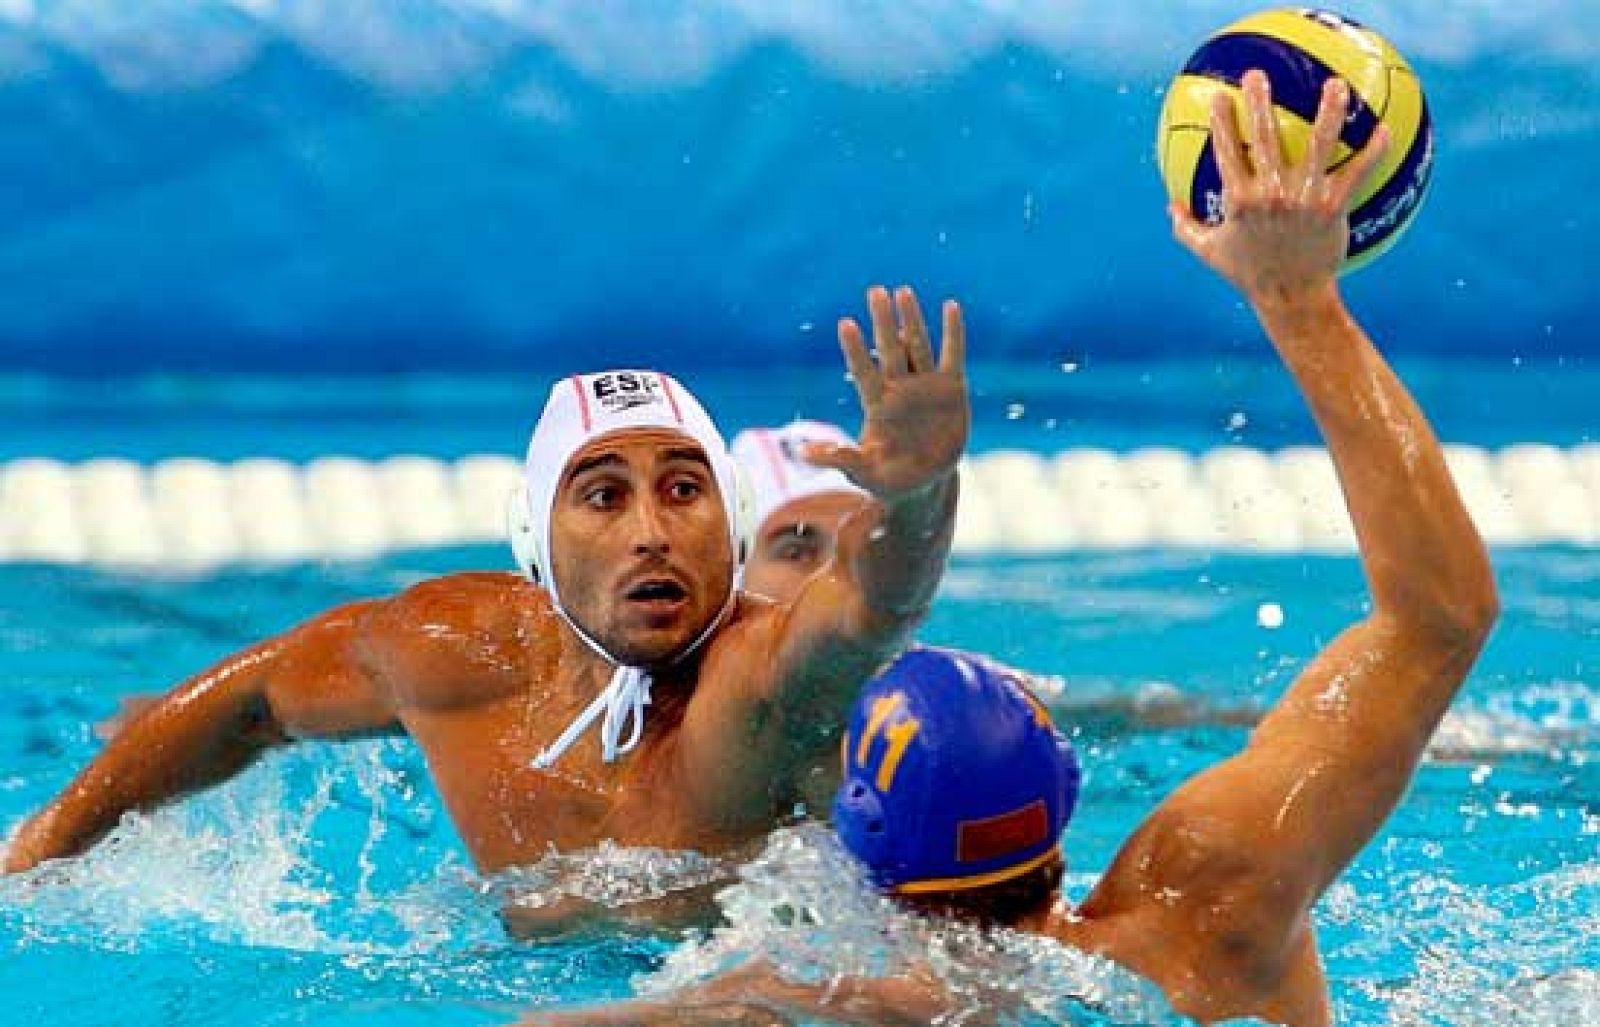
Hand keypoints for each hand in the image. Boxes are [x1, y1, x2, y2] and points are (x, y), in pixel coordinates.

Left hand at [808, 286, 968, 499]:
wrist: (926, 482)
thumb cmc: (889, 477)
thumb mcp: (865, 472)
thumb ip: (841, 459)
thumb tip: (801, 454)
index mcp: (878, 405)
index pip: (863, 371)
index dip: (855, 350)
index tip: (845, 324)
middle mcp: (900, 388)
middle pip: (890, 350)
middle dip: (883, 322)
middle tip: (874, 291)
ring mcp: (925, 385)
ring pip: (918, 346)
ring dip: (912, 320)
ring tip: (903, 291)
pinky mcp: (951, 388)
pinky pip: (952, 355)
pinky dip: (953, 333)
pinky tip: (950, 306)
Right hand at [1171, 70, 1389, 302]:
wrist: (1290, 296)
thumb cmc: (1249, 274)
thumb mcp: (1209, 253)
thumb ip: (1185, 227)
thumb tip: (1170, 206)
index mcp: (1239, 200)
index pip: (1227, 152)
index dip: (1222, 122)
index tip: (1222, 96)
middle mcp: (1270, 195)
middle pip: (1264, 138)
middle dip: (1260, 102)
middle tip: (1259, 75)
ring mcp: (1303, 199)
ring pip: (1317, 146)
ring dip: (1327, 112)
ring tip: (1335, 86)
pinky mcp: (1331, 208)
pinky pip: (1355, 173)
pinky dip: (1372, 151)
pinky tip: (1383, 130)